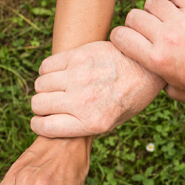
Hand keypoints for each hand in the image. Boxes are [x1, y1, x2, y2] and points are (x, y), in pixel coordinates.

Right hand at [31, 41, 164, 137]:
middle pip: (38, 104)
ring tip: (59, 87)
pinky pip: (46, 65)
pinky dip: (48, 71)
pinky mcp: (78, 56)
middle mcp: (83, 101)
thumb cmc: (131, 97)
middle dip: (42, 106)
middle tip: (53, 103)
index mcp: (93, 123)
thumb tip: (58, 125)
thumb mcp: (114, 122)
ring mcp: (79, 77)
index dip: (39, 125)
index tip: (42, 121)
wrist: (147, 68)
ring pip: (40, 84)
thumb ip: (86, 126)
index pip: (45, 127)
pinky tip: (61, 73)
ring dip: (46, 88)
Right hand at [110, 0, 184, 101]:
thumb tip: (141, 78)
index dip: (119, 36)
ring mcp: (183, 22)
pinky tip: (172, 3)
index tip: (125, 39)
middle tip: (145, 31)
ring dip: (153, 10)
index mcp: (156, 60)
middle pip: (134, 16)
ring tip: (162, 20)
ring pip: (152, 2)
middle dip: (135, 24)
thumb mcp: (172, 90)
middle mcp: (166, 39)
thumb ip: (154, 83)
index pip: (120, 36)